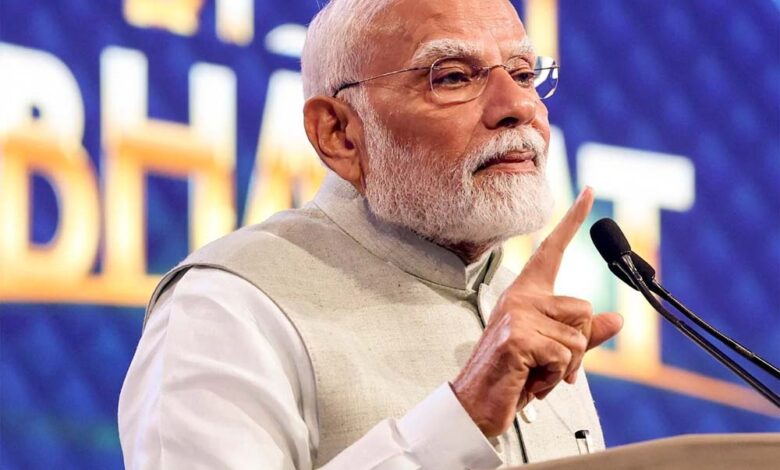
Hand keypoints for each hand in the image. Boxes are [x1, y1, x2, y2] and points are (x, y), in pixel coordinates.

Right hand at [451, 187, 623, 436]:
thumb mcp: (554, 354)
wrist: (477, 404)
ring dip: (567, 366)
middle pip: (584, 310)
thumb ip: (585, 336)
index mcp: (526, 295)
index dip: (572, 221)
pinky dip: (555, 377)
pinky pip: (565, 356)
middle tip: (547, 366)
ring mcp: (518, 315)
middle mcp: (521, 298)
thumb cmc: (512, 377)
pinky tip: (530, 380)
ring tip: (536, 373)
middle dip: (578, 348)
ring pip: (579, 336)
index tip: (590, 192)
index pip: (552, 251)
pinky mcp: (519, 337)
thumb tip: (618, 319)